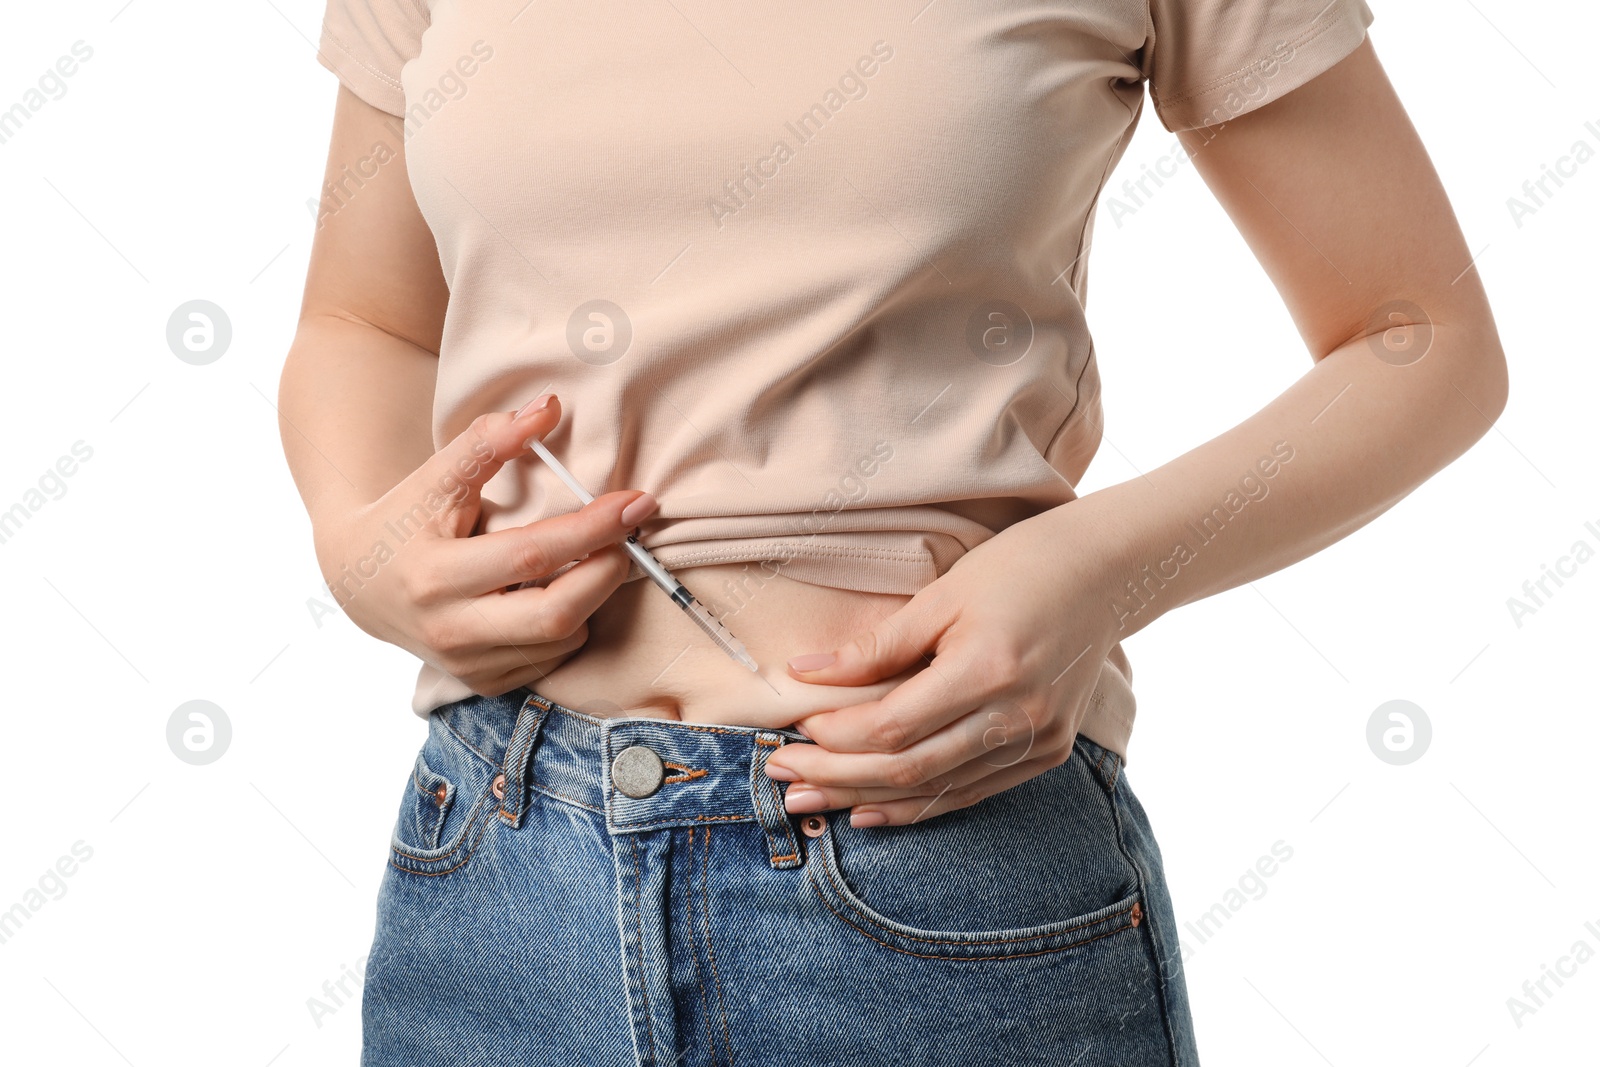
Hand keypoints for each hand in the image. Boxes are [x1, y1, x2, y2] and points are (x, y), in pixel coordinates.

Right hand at [315, 394, 656, 694]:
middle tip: (625, 537)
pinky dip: (569, 624)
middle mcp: (449, 630)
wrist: (356, 579)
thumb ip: (490, 439)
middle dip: (606, 572)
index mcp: (436, 575)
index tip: (636, 502)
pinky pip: (551, 659)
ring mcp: (466, 664)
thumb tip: (548, 407)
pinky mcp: (482, 683)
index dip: (593, 528)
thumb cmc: (407, 517)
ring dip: (590, 596)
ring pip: (561, 638)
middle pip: (556, 614)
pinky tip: (556, 591)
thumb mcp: (438, 474)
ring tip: (588, 559)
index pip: (534, 553)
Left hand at [762, 506, 1122, 826]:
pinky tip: (871, 810)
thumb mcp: (942, 595)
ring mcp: (1038, 740)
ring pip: (936, 789)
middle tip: (782, 776)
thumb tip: (803, 673)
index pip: (895, 725)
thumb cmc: (1016, 570)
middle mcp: (1018, 715)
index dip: (838, 735)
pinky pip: (971, 792)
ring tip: (809, 800)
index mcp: (988, 669)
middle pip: (909, 768)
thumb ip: (875, 645)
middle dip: (837, 777)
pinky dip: (919, 805)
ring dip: (867, 799)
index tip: (794, 729)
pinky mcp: (1048, 752)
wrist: (1104, 575)